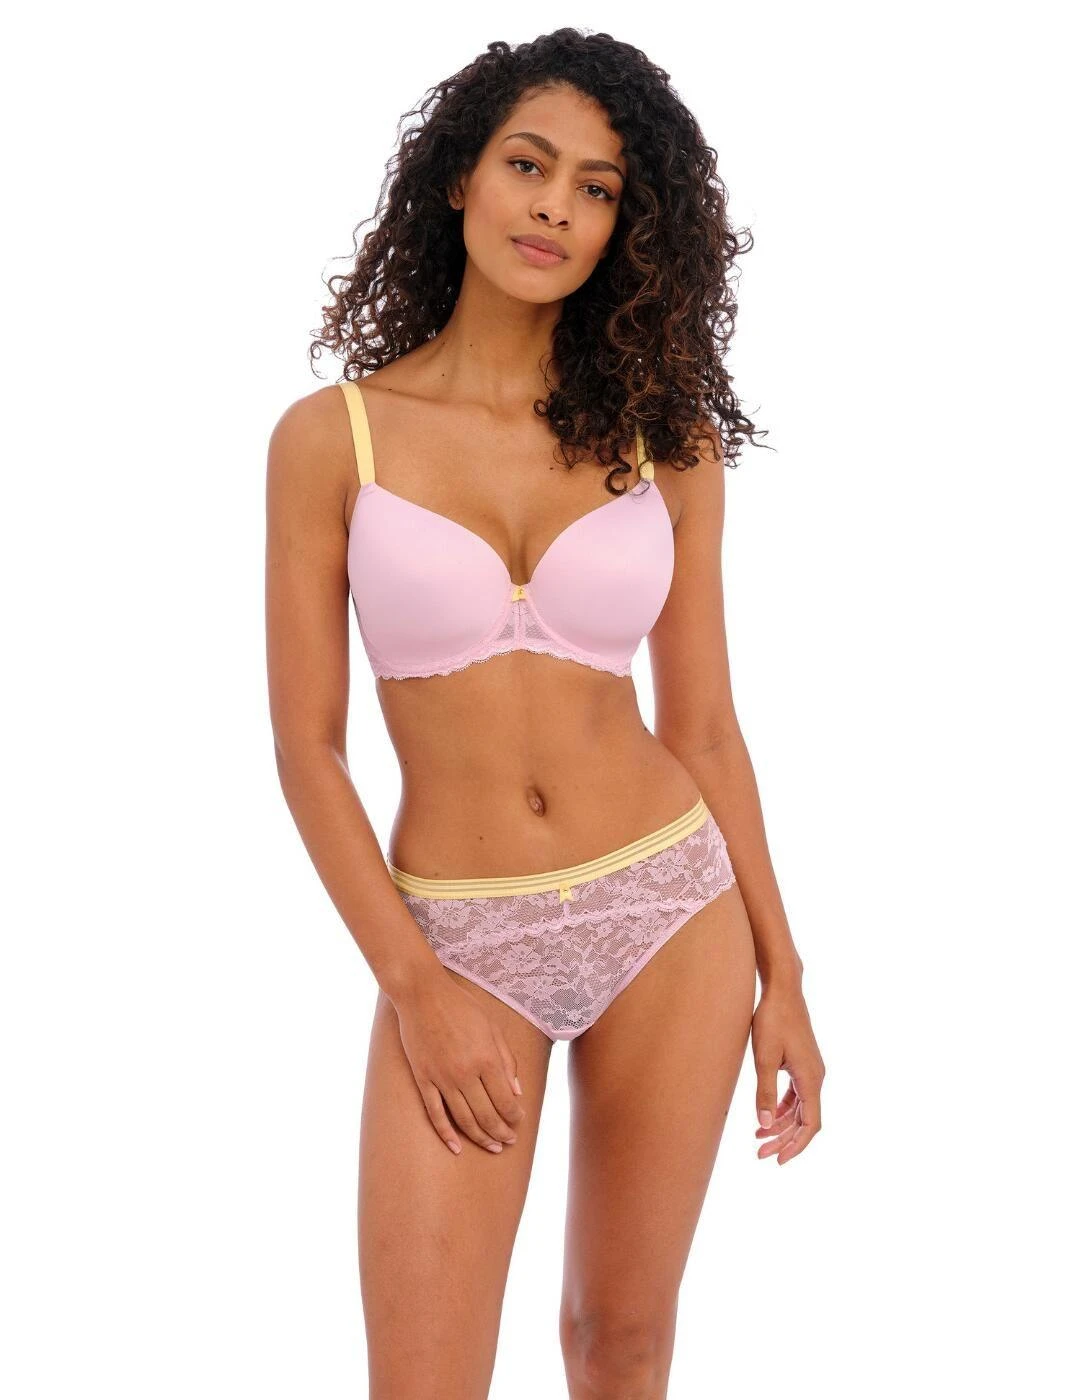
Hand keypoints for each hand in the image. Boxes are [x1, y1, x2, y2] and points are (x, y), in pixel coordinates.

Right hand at [393, 968, 525, 1155]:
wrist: (422, 994)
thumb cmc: (461, 1006)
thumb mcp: (493, 1027)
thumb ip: (507, 1060)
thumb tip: (518, 1091)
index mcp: (487, 1058)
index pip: (506, 1101)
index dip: (514, 1117)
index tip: (519, 1122)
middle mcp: (466, 1073)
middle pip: (487, 1115)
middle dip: (501, 1133)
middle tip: (509, 1142)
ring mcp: (442, 1078)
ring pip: (464, 1119)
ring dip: (480, 1137)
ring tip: (492, 1147)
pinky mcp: (423, 1079)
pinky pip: (435, 1113)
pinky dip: (446, 1134)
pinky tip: (456, 1147)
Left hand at [751, 977, 824, 1164]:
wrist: (782, 990)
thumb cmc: (772, 1020)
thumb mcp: (763, 1057)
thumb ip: (764, 1091)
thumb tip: (764, 1124)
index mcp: (810, 1079)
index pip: (810, 1124)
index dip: (796, 1146)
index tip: (779, 1160)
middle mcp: (816, 1077)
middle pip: (805, 1120)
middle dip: (784, 1139)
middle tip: (760, 1153)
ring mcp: (811, 1070)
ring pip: (801, 1109)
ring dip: (782, 1125)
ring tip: (758, 1138)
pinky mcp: (803, 1063)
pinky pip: (797, 1095)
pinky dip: (783, 1109)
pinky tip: (767, 1116)